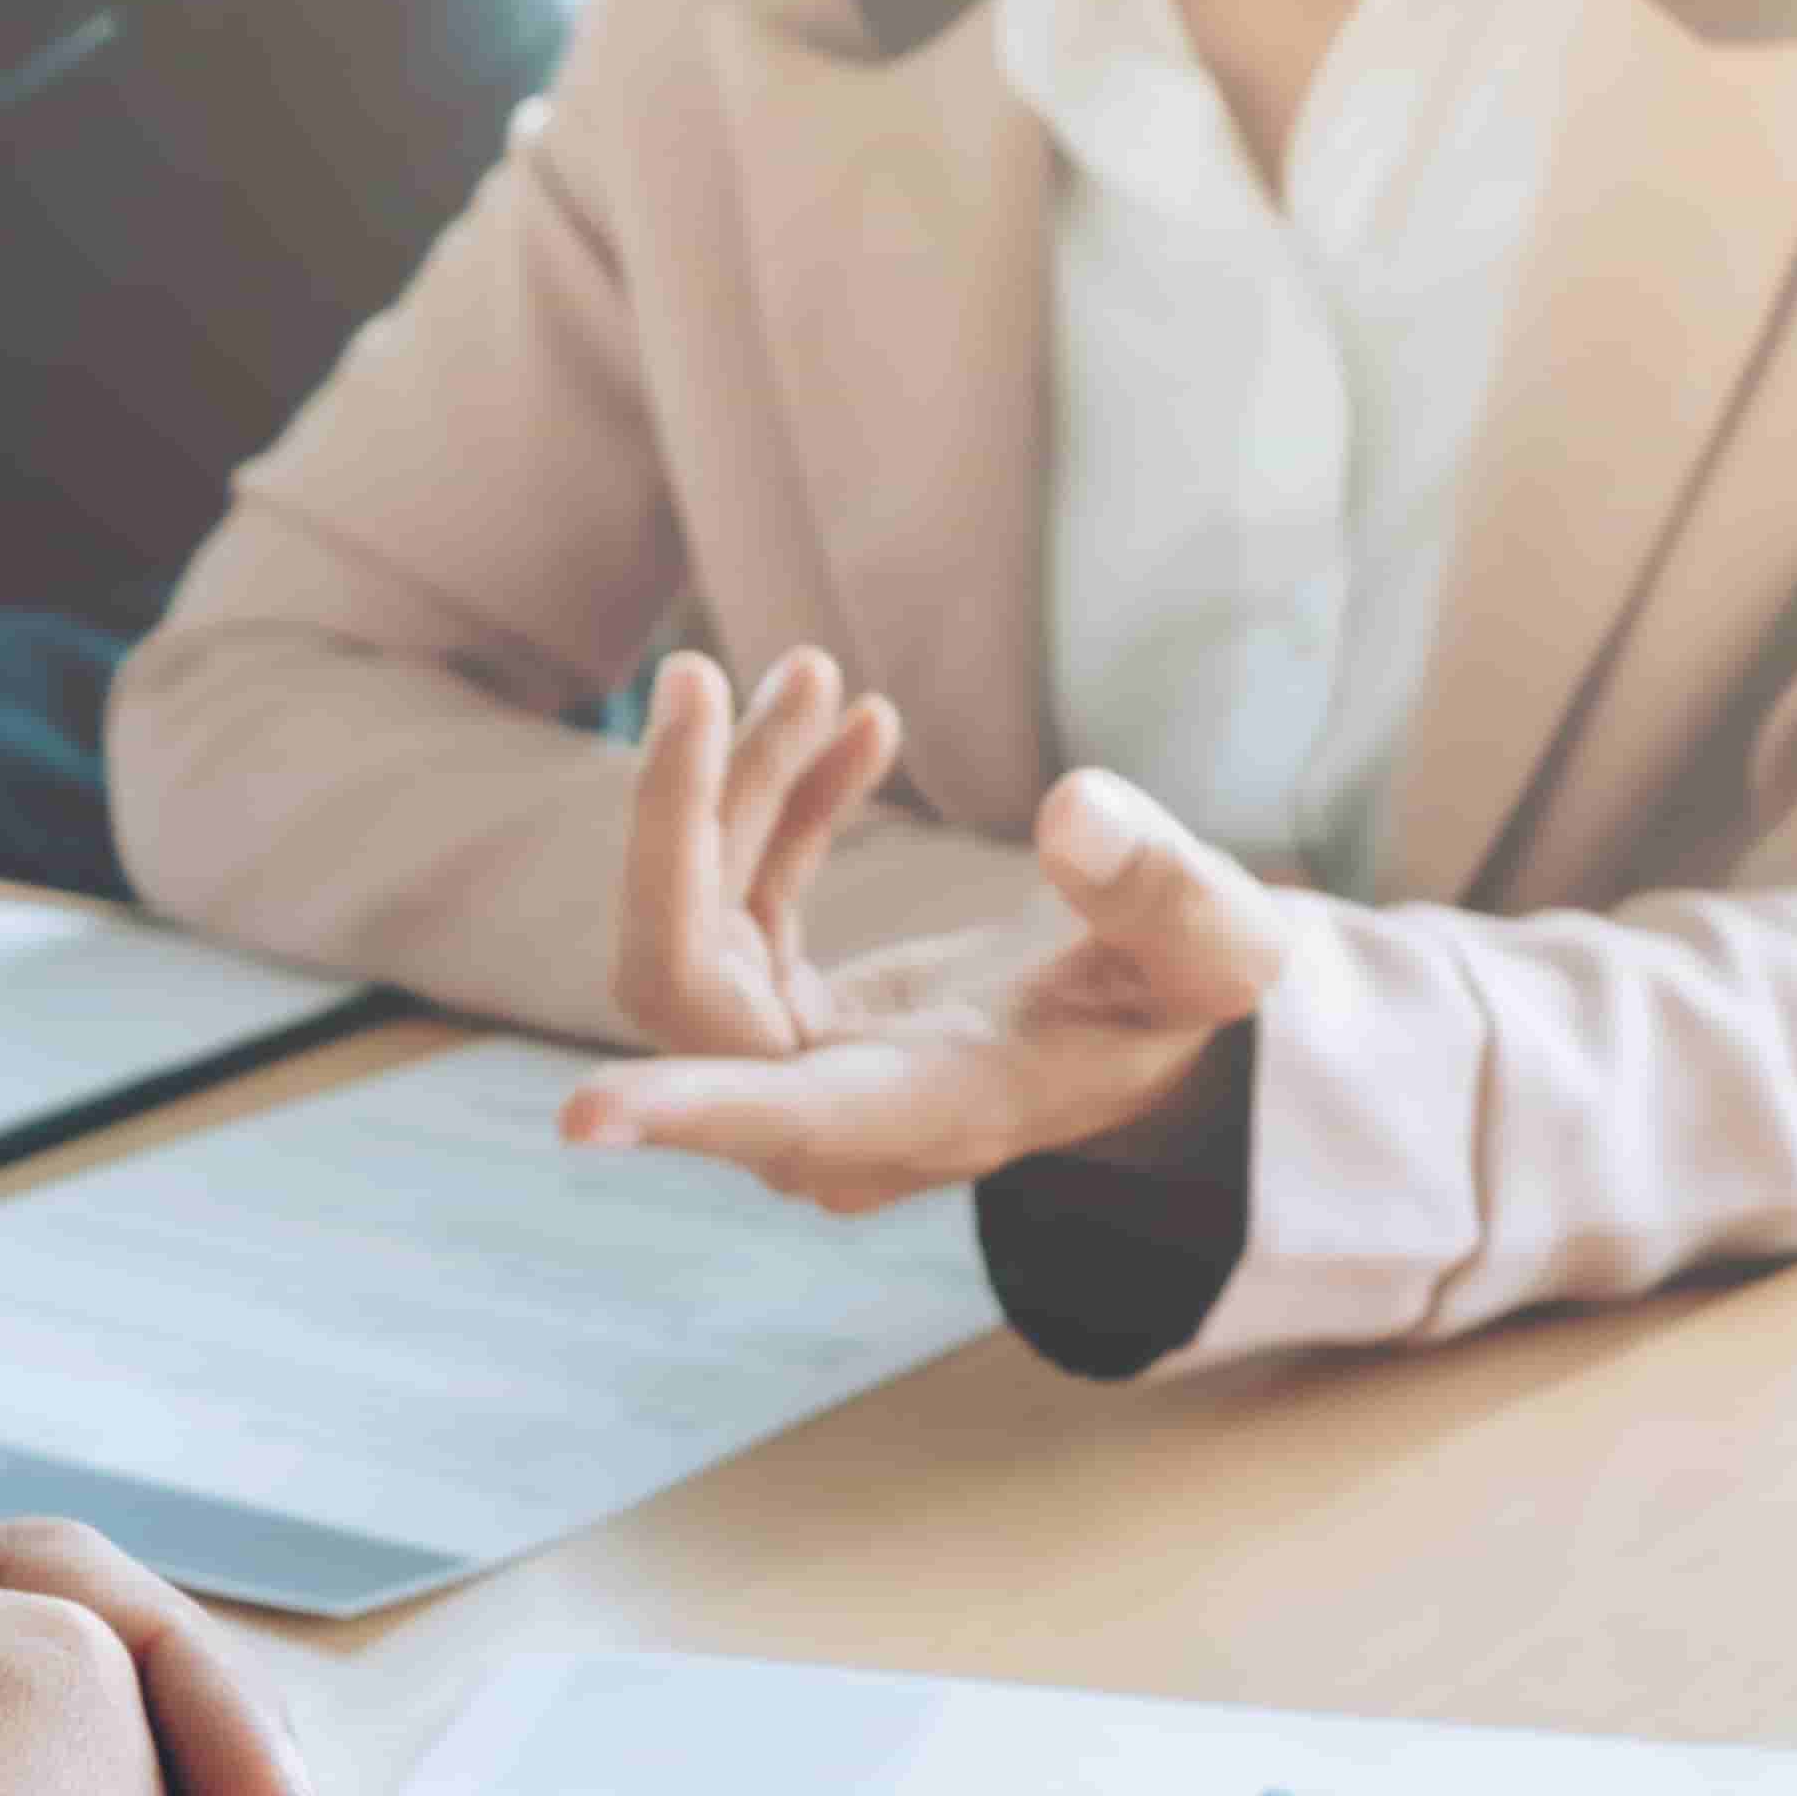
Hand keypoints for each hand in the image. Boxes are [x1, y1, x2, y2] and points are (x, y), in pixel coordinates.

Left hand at [565, 650, 1295, 1211]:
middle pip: (684, 982)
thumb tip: (1073, 812)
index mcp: (925, 1113)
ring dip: (734, 788)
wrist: (1152, 1014)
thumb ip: (1157, 888)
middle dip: (683, 820)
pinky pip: (734, 902)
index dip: (689, 1111)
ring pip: (694, 922)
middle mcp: (832, 1110)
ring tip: (815, 677)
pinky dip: (774, 806)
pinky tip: (851, 728)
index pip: (784, 1121)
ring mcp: (795, 1063)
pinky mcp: (783, 1011)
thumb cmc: (1184, 991)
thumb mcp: (1213, 942)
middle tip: (704, 674)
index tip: (582, 1121)